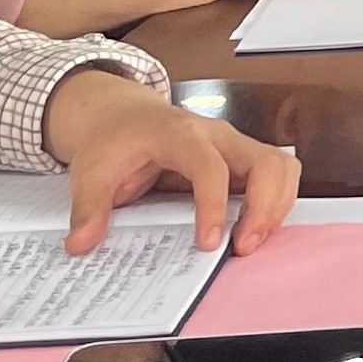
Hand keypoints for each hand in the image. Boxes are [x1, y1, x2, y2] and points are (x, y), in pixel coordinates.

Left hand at [45, 71, 303, 253]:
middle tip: (244, 247)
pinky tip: (253, 229)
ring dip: (277, 207)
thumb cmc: (113, 141)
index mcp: (179, 135)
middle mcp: (217, 135)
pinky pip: (277, 175)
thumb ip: (88, 208)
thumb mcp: (90, 172)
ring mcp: (235, 145)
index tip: (209, 243)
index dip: (214, 206)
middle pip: (267, 162)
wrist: (123, 114)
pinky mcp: (243, 158)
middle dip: (266, 208)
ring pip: (282, 167)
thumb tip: (81, 244)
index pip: (210, 167)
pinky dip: (276, 204)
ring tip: (253, 241)